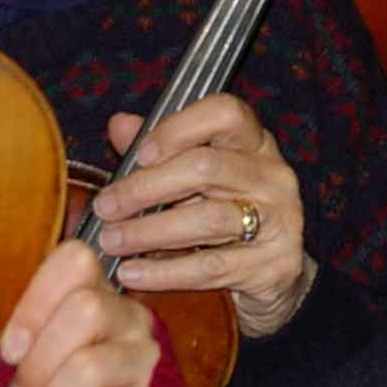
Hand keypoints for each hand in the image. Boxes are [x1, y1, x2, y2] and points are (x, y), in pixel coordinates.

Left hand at [0, 240, 164, 386]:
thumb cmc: (63, 381)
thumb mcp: (45, 349)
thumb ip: (26, 341)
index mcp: (95, 287)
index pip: (75, 262)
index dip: (36, 302)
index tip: (9, 351)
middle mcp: (127, 314)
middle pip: (86, 310)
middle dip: (37, 364)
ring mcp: (143, 355)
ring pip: (89, 369)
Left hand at [92, 97, 312, 335]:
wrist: (272, 273)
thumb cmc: (224, 212)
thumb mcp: (194, 176)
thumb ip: (159, 149)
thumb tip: (119, 124)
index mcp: (253, 142)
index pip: (225, 113)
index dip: (179, 129)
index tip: (140, 154)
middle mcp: (273, 174)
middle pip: (206, 167)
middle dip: (146, 188)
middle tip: (106, 207)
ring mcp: (280, 219)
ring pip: (208, 219)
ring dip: (150, 231)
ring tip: (112, 241)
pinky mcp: (277, 264)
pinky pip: (212, 266)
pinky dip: (165, 272)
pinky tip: (133, 273)